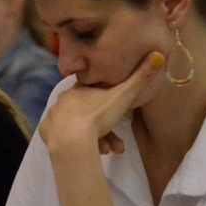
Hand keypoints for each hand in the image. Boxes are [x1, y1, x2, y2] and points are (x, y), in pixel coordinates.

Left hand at [39, 51, 163, 157]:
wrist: (73, 141)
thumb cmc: (98, 116)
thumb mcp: (124, 96)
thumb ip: (140, 77)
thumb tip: (159, 53)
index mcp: (78, 89)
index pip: (95, 93)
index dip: (108, 105)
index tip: (117, 117)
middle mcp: (63, 100)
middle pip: (88, 113)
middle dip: (105, 130)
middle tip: (116, 145)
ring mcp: (53, 116)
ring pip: (77, 127)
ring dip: (94, 141)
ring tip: (106, 152)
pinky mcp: (46, 133)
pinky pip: (60, 136)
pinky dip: (73, 143)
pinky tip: (84, 150)